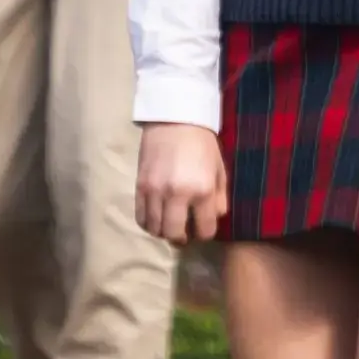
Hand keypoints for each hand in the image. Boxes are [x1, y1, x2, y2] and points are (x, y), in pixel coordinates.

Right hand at [135, 123, 229, 244]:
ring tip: (169, 224)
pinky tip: (156, 218)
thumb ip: (219, 198)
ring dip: (163, 232)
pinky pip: (140, 217)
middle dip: (181, 238)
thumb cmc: (202, 144)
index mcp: (202, 190)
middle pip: (174, 235)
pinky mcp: (139, 187)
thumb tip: (214, 219)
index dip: (205, 233)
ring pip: (155, 229)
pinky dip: (148, 223)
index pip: (204, 230)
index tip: (203, 227)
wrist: (175, 120)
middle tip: (184, 232)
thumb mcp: (219, 170)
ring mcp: (155, 192)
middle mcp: (177, 194)